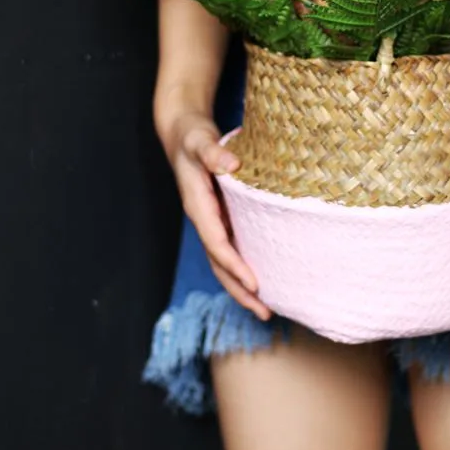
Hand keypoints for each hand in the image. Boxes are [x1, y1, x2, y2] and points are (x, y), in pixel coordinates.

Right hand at [162, 111, 270, 320]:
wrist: (182, 135)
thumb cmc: (192, 138)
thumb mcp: (200, 141)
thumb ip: (213, 152)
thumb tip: (231, 165)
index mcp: (198, 206)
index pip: (217, 244)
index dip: (235, 265)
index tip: (255, 285)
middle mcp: (204, 219)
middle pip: (220, 264)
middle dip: (240, 290)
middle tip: (265, 313)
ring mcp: (212, 221)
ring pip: (225, 261)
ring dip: (242, 286)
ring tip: (266, 309)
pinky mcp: (221, 217)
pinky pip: (231, 248)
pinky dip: (244, 267)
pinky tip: (263, 279)